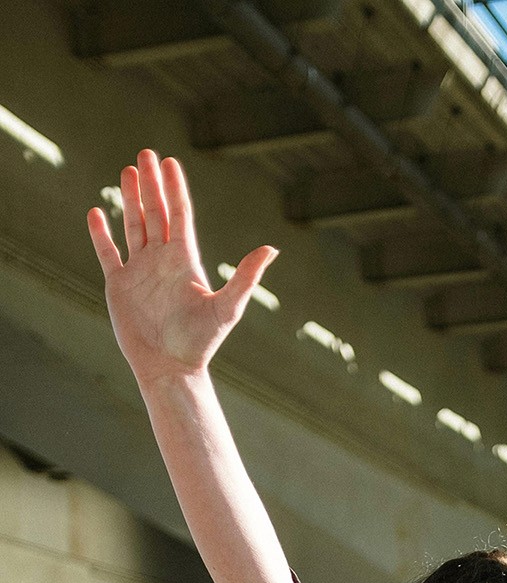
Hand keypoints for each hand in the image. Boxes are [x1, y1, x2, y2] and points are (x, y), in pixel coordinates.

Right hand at [87, 149, 276, 388]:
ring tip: (127, 171)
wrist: (170, 369)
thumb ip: (247, 276)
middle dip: (151, 184)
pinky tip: (97, 212)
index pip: (180, 216)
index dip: (175, 189)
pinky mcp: (119, 286)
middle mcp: (162, 262)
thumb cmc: (200, 343)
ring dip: (130, 199)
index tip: (170, 162)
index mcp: (185, 262)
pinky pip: (108, 253)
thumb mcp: (228, 307)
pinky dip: (101, 234)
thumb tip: (272, 248)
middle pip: (156, 214)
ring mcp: (140, 272)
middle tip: (146, 154)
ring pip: (134, 226)